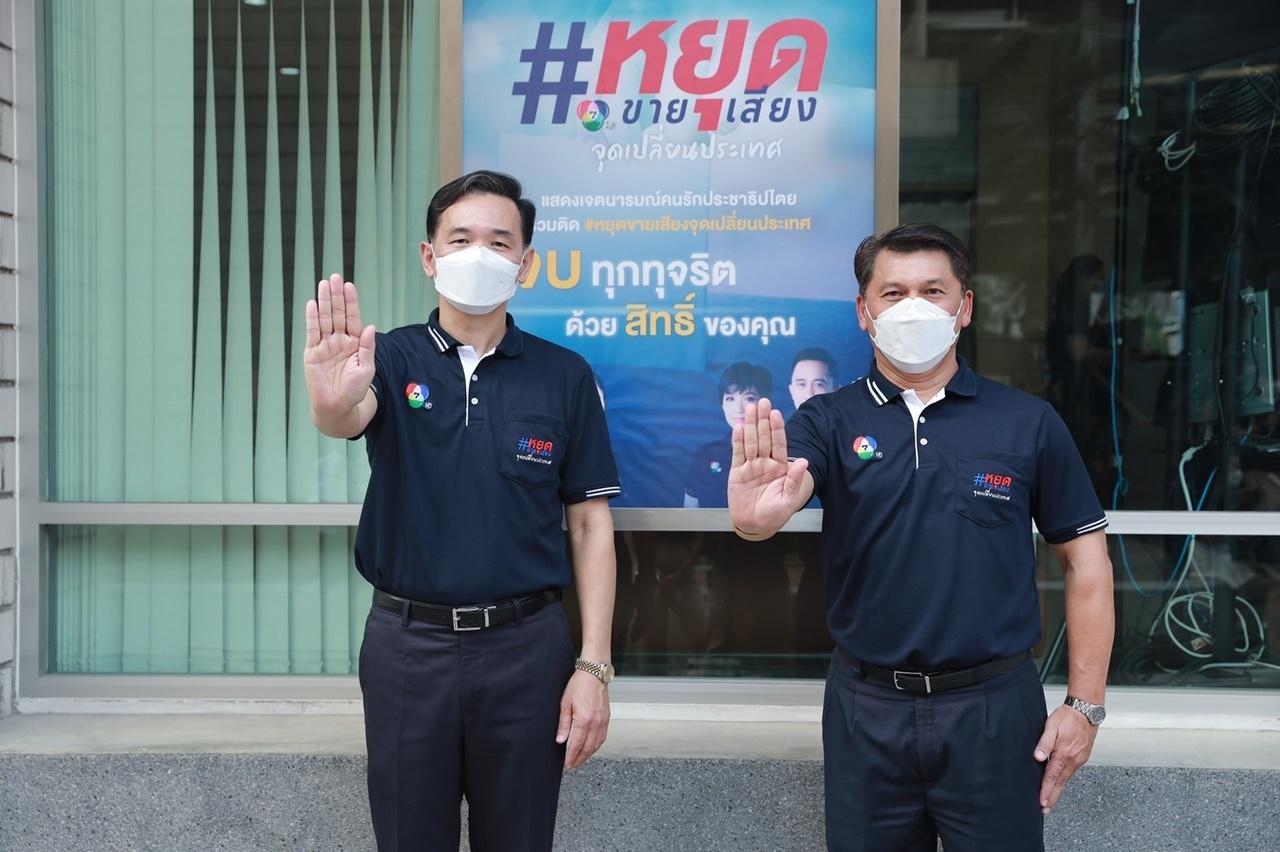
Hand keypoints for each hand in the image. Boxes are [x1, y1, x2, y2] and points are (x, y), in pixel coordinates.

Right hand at [304, 273, 375, 414]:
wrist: (337, 406)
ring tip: (323, 284)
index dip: (351, 302)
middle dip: (336, 296)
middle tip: (335, 277)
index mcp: (354, 342)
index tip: (349, 286)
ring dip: (324, 302)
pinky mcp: (312, 352)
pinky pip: (312, 332)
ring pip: (324, 319)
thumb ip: (367, 348)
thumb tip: (371, 327)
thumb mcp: (366, 369)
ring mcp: (325, 345)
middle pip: (337, 313)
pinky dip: (312, 318)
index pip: (352, 317)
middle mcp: (339, 340)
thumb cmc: (354, 390)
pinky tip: (312, 304)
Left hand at [555, 669, 609, 768]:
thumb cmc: (579, 685)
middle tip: (572, 766)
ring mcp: (603, 721)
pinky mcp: (607, 718)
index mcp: (584, 720)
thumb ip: (563, 724)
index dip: (571, 757)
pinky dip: (596, 745)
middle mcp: (596, 723)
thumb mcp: (565, 703)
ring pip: (597, 745)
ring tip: (580, 759)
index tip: (567, 765)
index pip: (577, 745)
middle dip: (580, 759)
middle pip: (588, 748)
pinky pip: (602, 737)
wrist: (594, 673)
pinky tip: (591, 747)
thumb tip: (561, 740)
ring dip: (588, 754)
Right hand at [727, 398, 809, 533]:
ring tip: (750, 408)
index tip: (776, 413)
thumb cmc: (774, 513)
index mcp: (780, 467)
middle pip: (764, 438)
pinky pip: (738, 453)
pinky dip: (738, 440)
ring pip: (751, 441)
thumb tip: (804, 461)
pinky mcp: (737, 471)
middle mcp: (766, 462)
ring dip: (751, 425)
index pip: (779, 444)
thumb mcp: (788, 500)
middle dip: (763, 420)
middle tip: (762, 401)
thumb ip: (794, 480)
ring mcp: (751, 466)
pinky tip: (739, 427)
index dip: (777, 428)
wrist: (754, 524)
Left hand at [1034, 705, 1098, 813]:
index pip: (1052, 776)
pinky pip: (1071, 773)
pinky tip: (1060, 785)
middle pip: (1060, 782)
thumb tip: (1038, 757)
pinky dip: (1064, 781)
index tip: (1042, 802)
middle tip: (1046, 809)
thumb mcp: (1051, 726)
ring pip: (1066, 779)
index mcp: (1064, 753)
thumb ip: (1044, 743)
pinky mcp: (1082, 757)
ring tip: (1051, 801)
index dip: (1046, 790)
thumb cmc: (1067, 717)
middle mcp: (1073, 759)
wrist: (1086, 710)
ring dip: (1058, 791)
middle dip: (1052, 797)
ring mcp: (1079, 759)